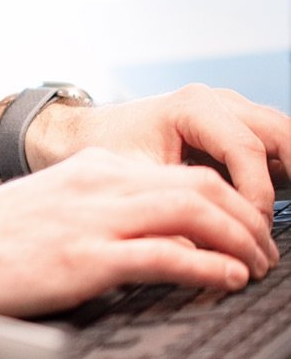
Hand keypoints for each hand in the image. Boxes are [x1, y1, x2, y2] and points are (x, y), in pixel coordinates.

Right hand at [0, 148, 277, 358]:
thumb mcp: (45, 210)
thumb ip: (91, 213)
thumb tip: (138, 239)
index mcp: (89, 169)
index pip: (179, 172)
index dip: (226, 199)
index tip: (245, 226)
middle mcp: (97, 183)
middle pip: (199, 185)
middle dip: (246, 216)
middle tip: (265, 249)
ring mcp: (91, 218)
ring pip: (192, 211)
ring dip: (238, 239)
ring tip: (257, 266)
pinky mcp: (84, 259)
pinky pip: (164, 256)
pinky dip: (206, 266)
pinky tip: (225, 280)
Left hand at [25, 84, 290, 215]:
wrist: (87, 133)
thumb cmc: (106, 150)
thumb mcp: (134, 182)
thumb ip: (173, 211)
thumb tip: (211, 257)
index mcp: (194, 107)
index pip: (246, 150)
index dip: (256, 197)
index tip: (251, 236)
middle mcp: (218, 102)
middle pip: (280, 134)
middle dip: (286, 181)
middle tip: (269, 231)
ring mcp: (230, 112)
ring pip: (282, 138)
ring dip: (285, 177)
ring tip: (268, 223)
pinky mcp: (234, 128)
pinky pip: (271, 148)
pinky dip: (276, 175)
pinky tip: (260, 212)